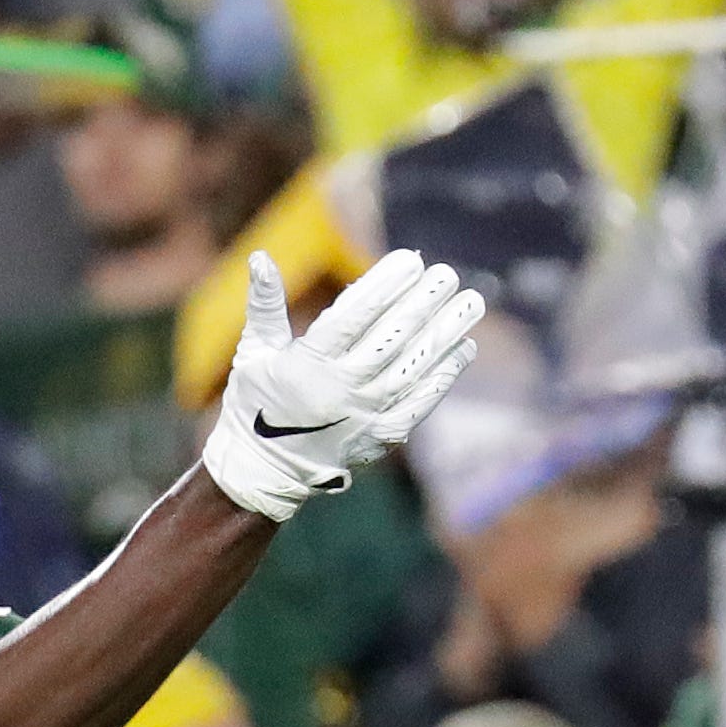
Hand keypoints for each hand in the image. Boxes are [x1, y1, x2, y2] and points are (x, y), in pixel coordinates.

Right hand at [202, 248, 486, 522]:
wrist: (265, 470)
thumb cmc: (256, 402)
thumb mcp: (254, 351)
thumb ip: (264, 304)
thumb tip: (260, 256)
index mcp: (307, 364)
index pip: (353, 318)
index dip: (384, 287)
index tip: (411, 260)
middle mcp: (340, 389)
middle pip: (391, 338)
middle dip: (423, 303)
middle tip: (447, 275)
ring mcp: (365, 414)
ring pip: (413, 367)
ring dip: (446, 333)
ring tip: (472, 302)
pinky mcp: (381, 435)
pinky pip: (420, 402)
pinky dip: (445, 375)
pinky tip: (464, 348)